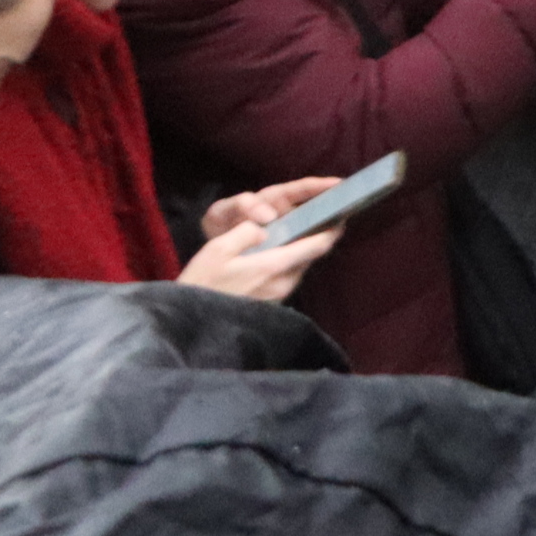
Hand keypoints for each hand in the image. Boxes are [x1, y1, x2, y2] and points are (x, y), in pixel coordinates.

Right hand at [186, 175, 349, 303]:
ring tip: (297, 232)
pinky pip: (288, 277)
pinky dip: (289, 262)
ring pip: (300, 266)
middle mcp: (285, 282)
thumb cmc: (201, 282)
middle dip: (317, 237)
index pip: (317, 245)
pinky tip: (276, 254)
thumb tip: (265, 226)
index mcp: (275, 266)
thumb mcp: (217, 250)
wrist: (192, 321)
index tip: (342, 214)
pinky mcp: (273, 304)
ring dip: (302, 250)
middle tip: (319, 218)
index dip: (333, 229)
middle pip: (311, 256)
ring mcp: (280, 296)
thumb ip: (246, 232)